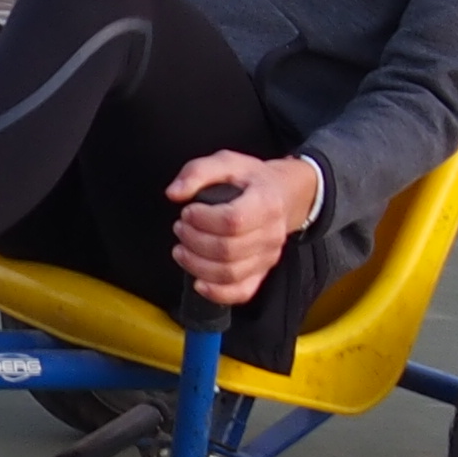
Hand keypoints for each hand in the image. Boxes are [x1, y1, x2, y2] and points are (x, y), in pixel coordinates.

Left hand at [168, 151, 319, 307]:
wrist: (284, 196)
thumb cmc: (251, 181)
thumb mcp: (226, 162)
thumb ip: (197, 172)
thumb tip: (174, 194)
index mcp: (266, 203)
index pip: (233, 220)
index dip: (203, 219)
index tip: (188, 211)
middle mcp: (271, 234)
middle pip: (227, 250)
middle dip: (193, 240)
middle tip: (180, 227)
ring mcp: (268, 257)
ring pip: (229, 273)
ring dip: (196, 265)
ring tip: (181, 249)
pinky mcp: (261, 273)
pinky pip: (241, 293)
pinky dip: (217, 293)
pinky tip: (198, 282)